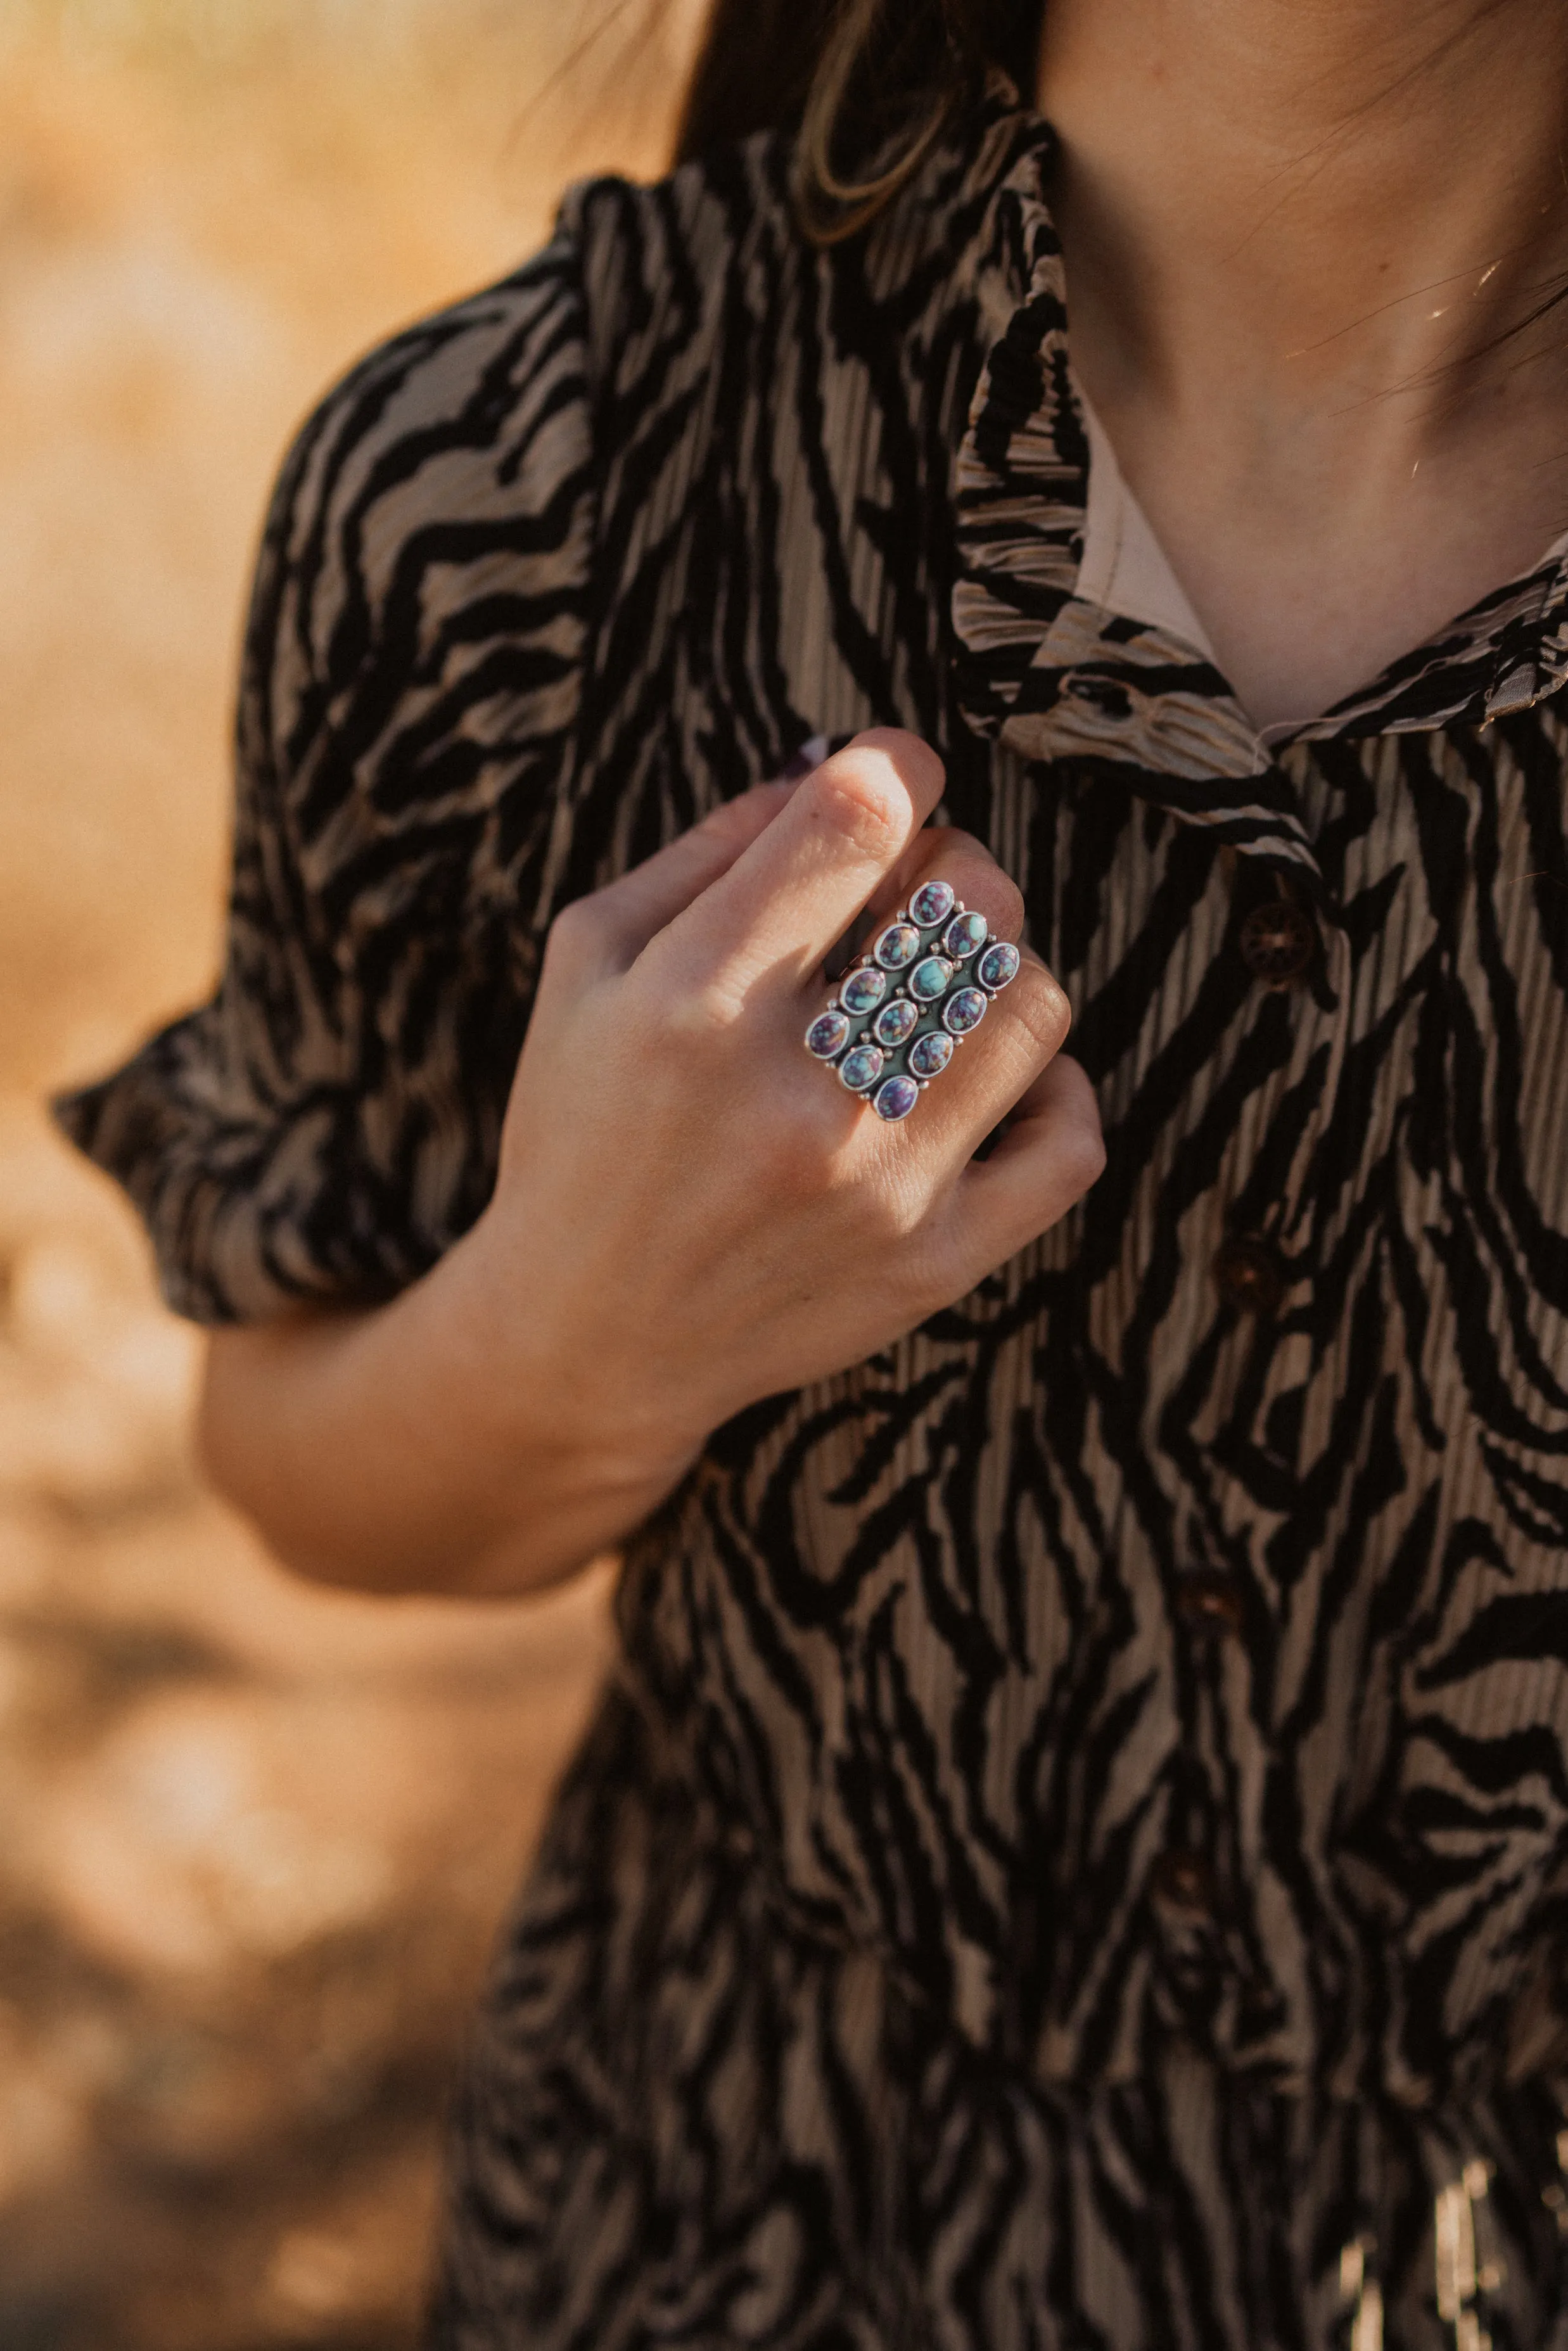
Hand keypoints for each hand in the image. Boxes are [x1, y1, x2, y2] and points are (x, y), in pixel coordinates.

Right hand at [467, 729, 1104, 1482]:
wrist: (586, 1340)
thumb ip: (705, 849)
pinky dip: (1050, 1088)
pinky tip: (987, 1082)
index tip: (893, 778)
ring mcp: (878, 1188)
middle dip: (949, 860)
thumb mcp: (587, 966)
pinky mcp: (935, 1264)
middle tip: (908, 892)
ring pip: (1033, 1005)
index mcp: (691, 1005)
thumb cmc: (583, 1130)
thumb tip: (835, 766)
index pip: (856, 821)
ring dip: (999, 966)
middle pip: (971, 899)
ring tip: (941, 990)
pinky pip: (1071, 1143)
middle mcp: (794, 1098)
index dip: (897, 764)